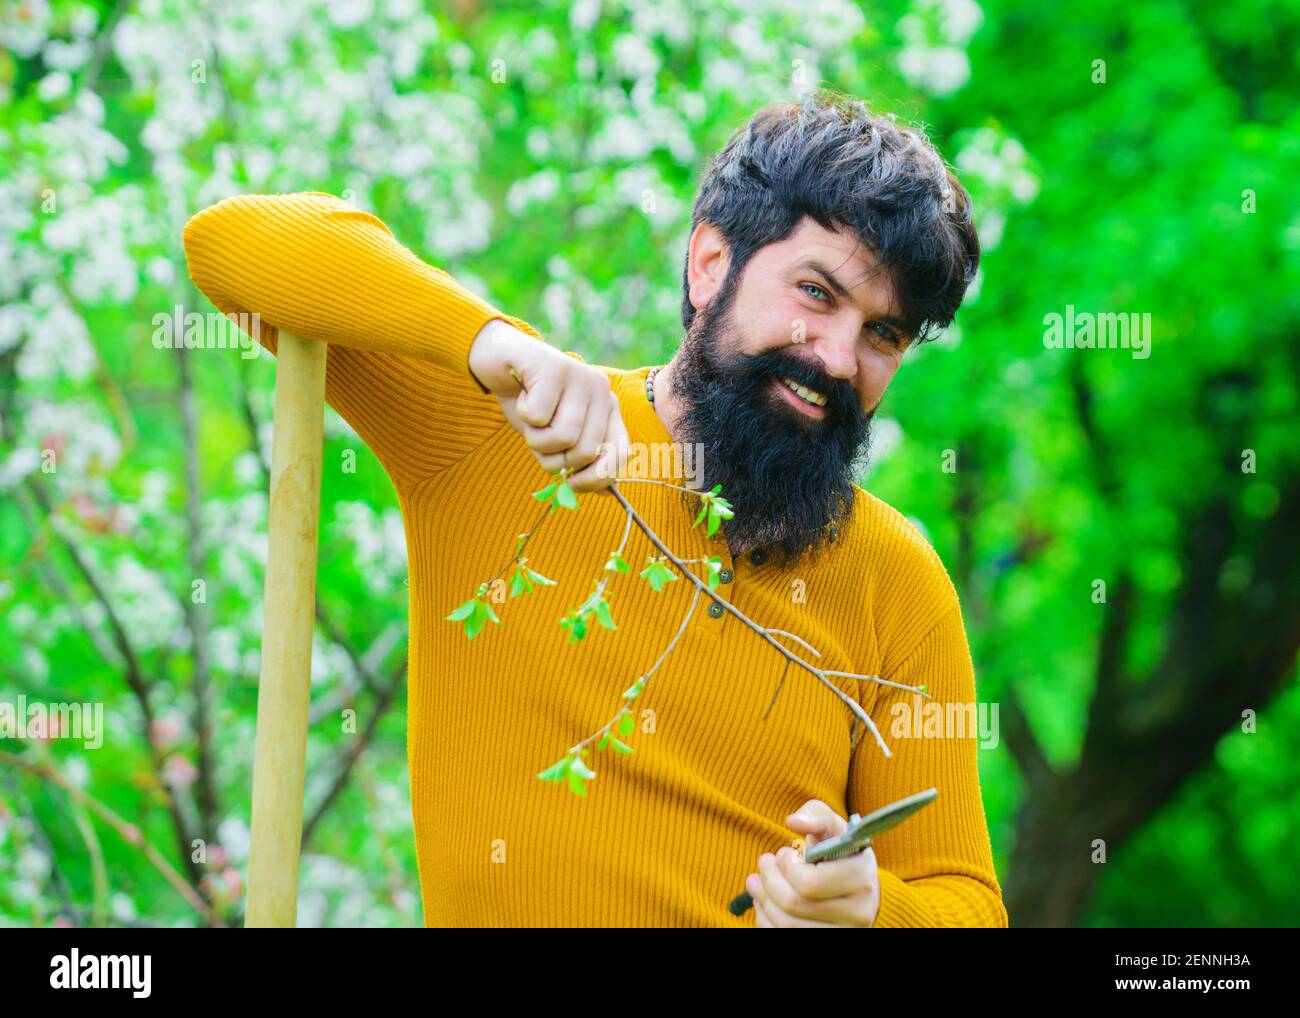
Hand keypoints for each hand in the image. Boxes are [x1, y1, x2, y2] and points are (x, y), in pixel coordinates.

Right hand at [468, 319, 628, 493]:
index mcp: (608, 409)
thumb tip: (606, 493)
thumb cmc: (532, 405)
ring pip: (563, 436)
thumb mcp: (557, 438)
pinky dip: (523, 415)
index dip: (594, 479)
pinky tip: (523, 396)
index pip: (618, 456)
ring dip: (536, 439)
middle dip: (555, 459)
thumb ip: (581, 461)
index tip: (571, 483)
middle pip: (585, 451)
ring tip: (531, 419)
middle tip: (540, 439)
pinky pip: (538, 416)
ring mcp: (580, 375)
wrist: (501, 361)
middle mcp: (601, 390)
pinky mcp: (554, 367)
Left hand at [745, 799, 880, 927]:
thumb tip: (794, 821)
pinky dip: (766, 920)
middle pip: (794, 904)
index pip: (810, 883)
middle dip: (769, 880)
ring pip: (786, 926)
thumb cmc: (838, 849)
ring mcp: (844, 933)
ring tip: (757, 881)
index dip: (787, 867)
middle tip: (765, 863)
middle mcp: (859, 913)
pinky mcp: (828, 943)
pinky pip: (783, 937)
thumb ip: (815, 815)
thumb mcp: (832, 826)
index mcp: (862, 878)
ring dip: (763, 900)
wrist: (853, 884)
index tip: (783, 853)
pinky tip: (763, 902)